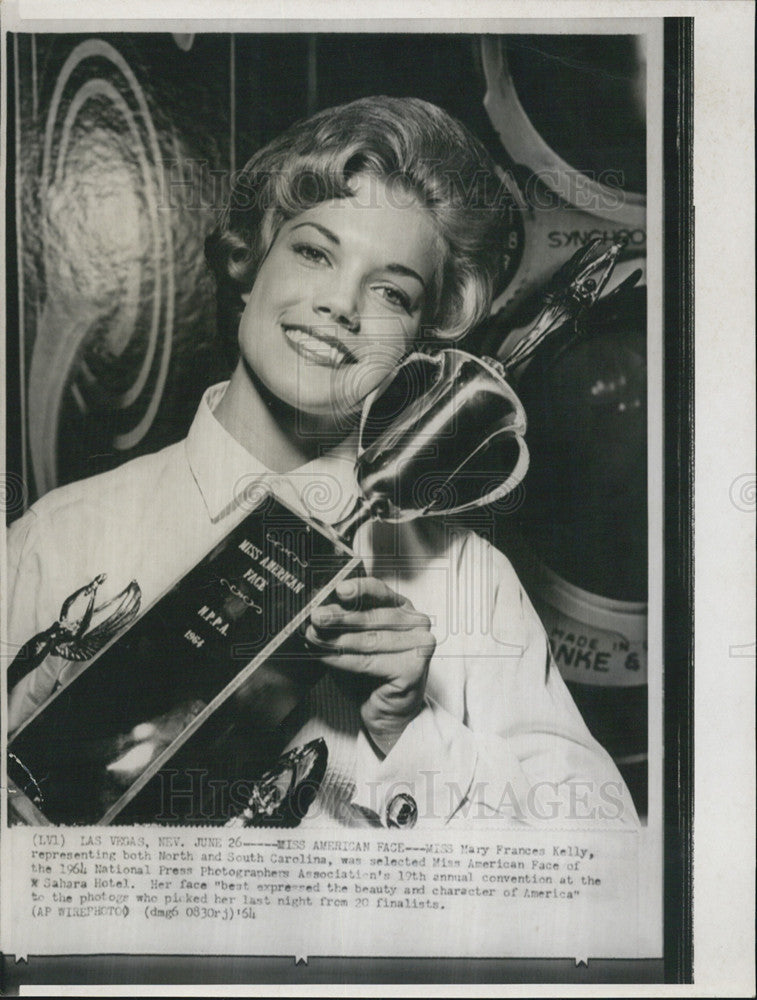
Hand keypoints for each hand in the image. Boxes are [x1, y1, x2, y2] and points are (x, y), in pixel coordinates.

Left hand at [305, 577, 435, 756]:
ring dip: (336, 640)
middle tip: (316, 616)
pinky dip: (343, 660)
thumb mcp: (354, 642)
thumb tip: (318, 610)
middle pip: (372, 616)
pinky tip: (325, 656)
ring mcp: (420, 645)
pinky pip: (369, 662)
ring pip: (369, 640)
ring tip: (314, 638)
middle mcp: (417, 623)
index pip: (379, 591)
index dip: (359, 588)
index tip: (338, 589)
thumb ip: (342, 625)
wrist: (388, 713)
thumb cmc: (372, 675)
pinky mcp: (414, 669)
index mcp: (403, 608)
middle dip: (339, 617)